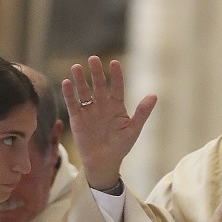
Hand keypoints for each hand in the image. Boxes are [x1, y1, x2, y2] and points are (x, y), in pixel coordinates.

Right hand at [62, 56, 156, 189]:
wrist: (104, 162)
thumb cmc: (121, 146)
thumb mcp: (134, 129)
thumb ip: (142, 113)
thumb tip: (154, 95)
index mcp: (117, 106)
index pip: (116, 87)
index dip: (115, 76)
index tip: (114, 63)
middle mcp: (102, 105)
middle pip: (98, 85)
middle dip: (96, 72)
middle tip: (93, 58)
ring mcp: (89, 111)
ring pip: (84, 92)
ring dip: (80, 80)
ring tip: (76, 67)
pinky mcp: (77, 119)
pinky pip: (73, 104)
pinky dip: (69, 94)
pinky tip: (66, 82)